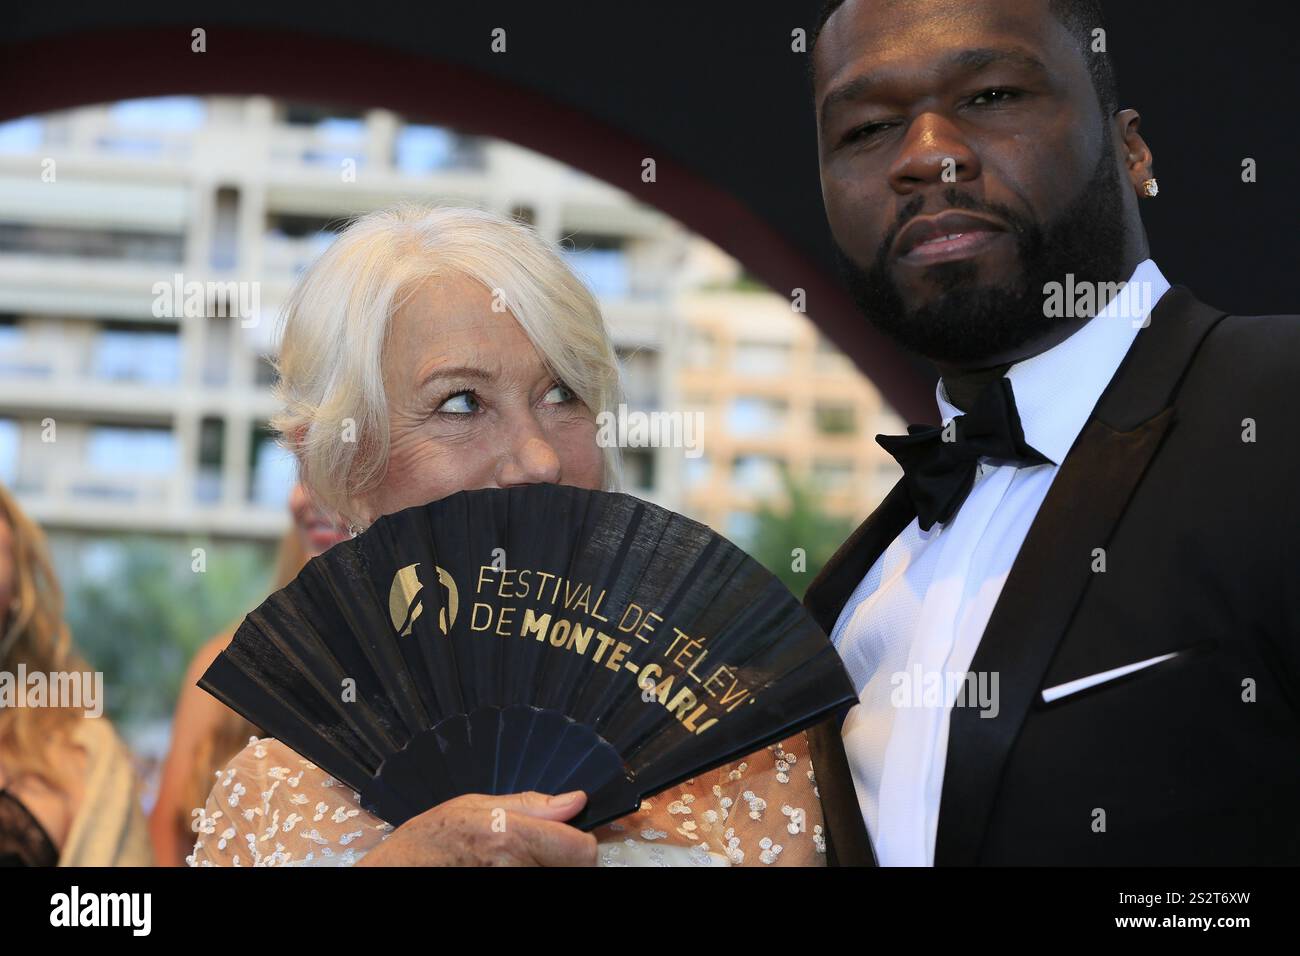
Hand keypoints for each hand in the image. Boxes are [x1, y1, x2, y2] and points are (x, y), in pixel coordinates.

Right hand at [356, 790, 597, 865]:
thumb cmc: (432, 838)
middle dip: (558, 858)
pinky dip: (530, 878)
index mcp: (513, 837)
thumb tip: (577, 801)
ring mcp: (511, 887)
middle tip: (529, 851)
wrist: (399, 871)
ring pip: (555, 878)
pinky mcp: (508, 912)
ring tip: (511, 861)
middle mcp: (517, 869)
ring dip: (543, 869)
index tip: (564, 839)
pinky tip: (502, 870)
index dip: (579, 843)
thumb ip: (531, 805)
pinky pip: (537, 885)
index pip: (584, 851)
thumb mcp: (475, 805)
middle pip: (574, 869)